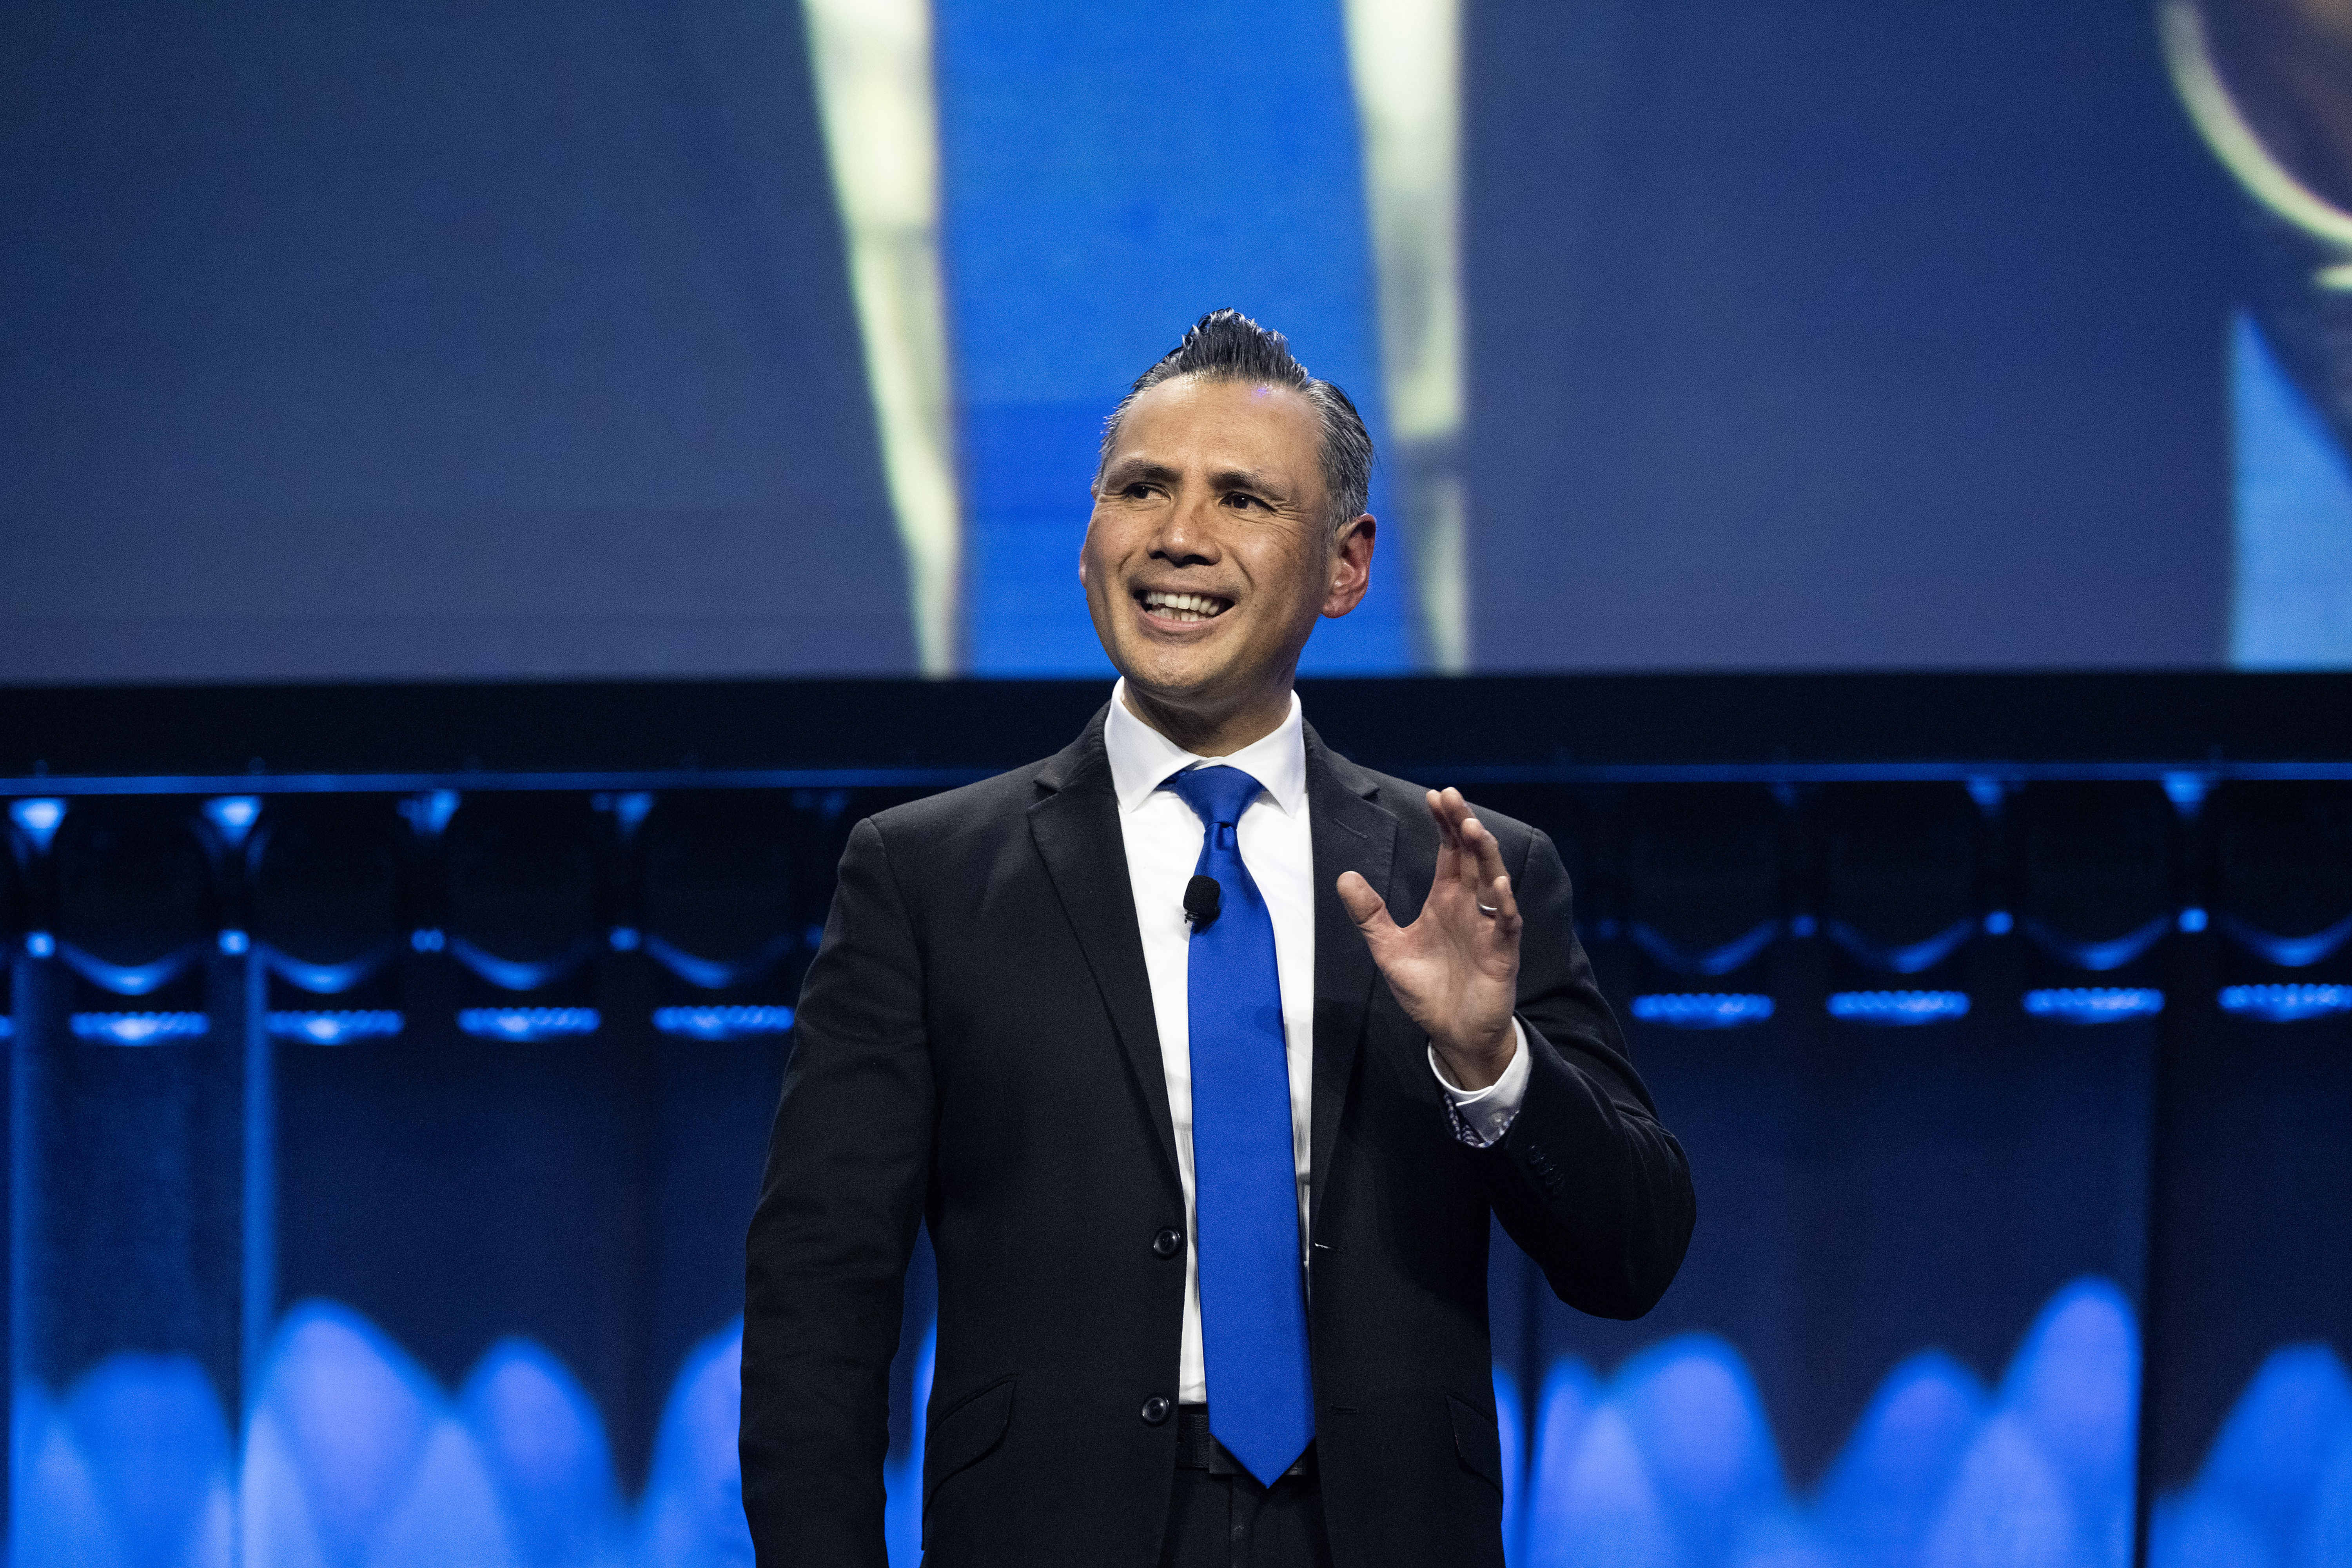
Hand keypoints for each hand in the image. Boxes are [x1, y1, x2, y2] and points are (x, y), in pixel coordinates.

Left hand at [1336, 788, 1520, 1089]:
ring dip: (1485, 854)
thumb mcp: (1388, 949)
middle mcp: (1470, 906)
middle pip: (1471, 856)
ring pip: (1492, 880)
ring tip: (1473, 828)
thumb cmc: (1427, 991)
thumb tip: (1344, 877)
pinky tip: (1497, 883)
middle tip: (1452, 796)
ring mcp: (1489, 926)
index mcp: (1446, 900)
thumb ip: (1370, 915)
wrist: (1453, 1033)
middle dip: (1463, 825)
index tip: (1434, 796)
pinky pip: (1506, 921)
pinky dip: (1503, 902)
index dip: (1443, 824)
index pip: (1448, 852)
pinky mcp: (1502, 952)